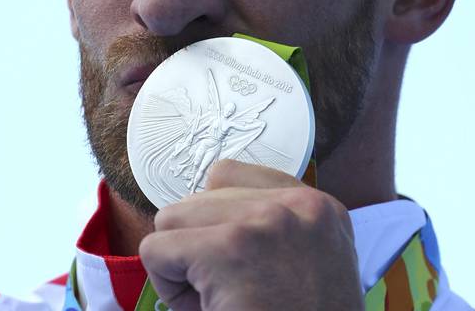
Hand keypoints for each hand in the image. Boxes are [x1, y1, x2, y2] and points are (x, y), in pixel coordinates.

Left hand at [139, 160, 363, 310]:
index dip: (214, 222)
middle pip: (197, 196)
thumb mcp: (301, 261)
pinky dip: (166, 283)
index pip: (228, 176)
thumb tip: (199, 205)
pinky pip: (156, 249)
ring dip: (181, 261)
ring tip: (217, 297)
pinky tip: (205, 307)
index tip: (234, 260)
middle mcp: (300, 205)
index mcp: (317, 207)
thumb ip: (267, 224)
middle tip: (230, 289)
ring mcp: (267, 221)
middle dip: (198, 244)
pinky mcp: (232, 248)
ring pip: (172, 218)